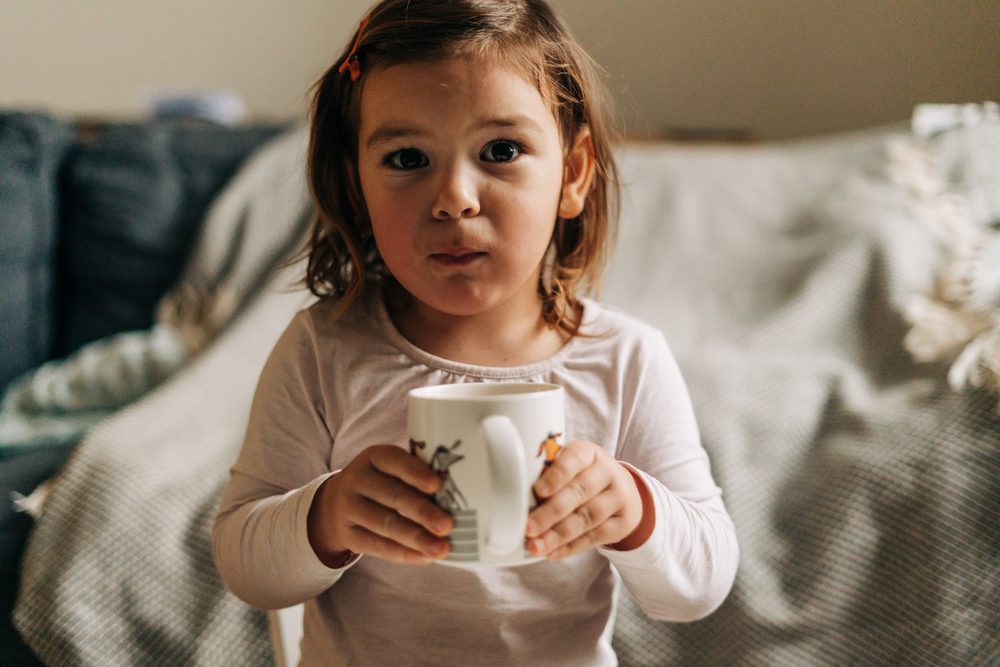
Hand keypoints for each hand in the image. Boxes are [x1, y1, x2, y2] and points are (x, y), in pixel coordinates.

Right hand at [307, 445, 453, 565]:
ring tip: (441, 549)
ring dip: (416, 538)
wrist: (335, 504)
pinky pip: (376, 546)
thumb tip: (457, 491)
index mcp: (373, 457)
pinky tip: (424, 558)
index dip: (415, 473)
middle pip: (392, 496)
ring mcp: (347, 508)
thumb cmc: (380, 483)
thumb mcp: (389, 469)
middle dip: (422, 512)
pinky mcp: (346, 534)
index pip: (394, 460)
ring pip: (385, 524)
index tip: (437, 485)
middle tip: (447, 525)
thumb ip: (416, 474)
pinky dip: (403, 554)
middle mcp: (356, 479)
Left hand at [525, 440, 645, 559]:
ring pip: (586, 517)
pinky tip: (552, 552)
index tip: (538, 490)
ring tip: (536, 546)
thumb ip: (548, 475)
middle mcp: (608, 471)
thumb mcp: (570, 465)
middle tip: (528, 528)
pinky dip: (570, 547)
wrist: (623, 490)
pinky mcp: (624, 522)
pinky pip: (595, 537)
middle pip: (578, 492)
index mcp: (589, 452)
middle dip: (550, 512)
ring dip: (558, 534)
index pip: (573, 460)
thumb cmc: (583, 476)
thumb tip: (519, 498)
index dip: (556, 475)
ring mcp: (619, 497)